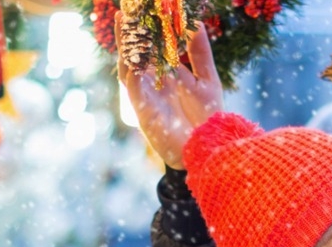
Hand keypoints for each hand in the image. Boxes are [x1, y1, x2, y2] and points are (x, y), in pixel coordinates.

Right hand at [117, 18, 222, 169]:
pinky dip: (132, 76)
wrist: (208, 147)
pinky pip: (134, 91)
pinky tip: (133, 62)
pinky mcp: (145, 113)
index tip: (141, 11)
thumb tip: (196, 24)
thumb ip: (200, 53)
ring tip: (124, 27)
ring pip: (129, 69)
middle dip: (128, 36)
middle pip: (135, 56)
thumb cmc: (207, 117)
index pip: (151, 50)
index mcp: (166, 76)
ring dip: (126, 49)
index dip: (145, 31)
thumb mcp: (207, 79)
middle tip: (123, 13)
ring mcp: (146, 97)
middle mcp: (153, 85)